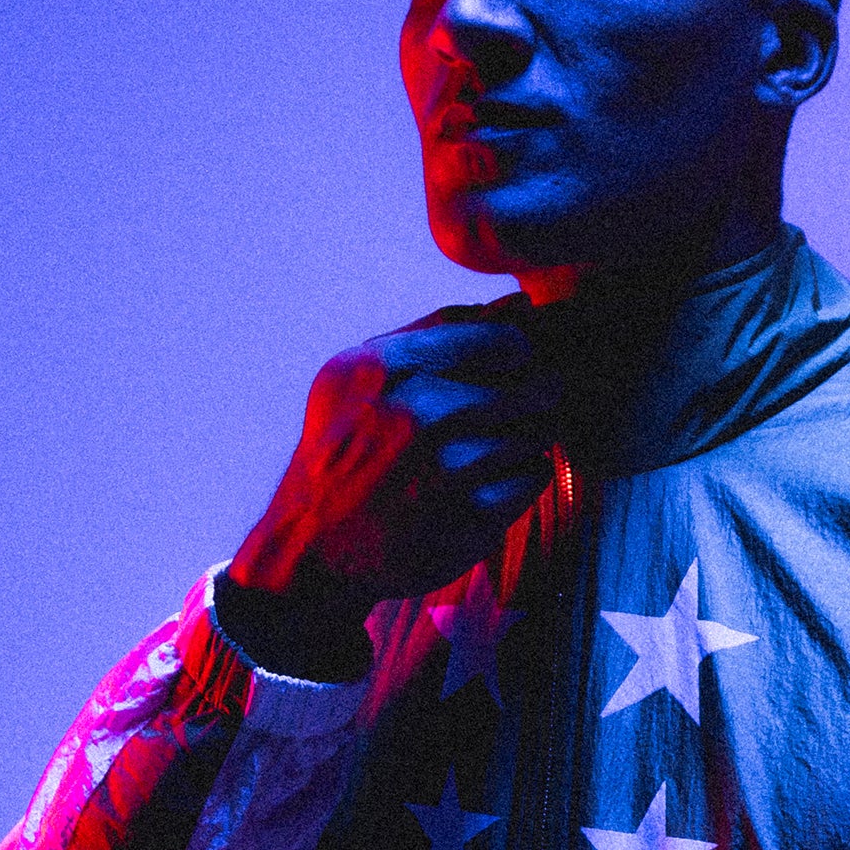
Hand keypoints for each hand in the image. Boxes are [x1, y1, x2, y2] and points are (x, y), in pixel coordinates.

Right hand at [221, 316, 555, 676]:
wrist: (314, 545)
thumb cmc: (345, 446)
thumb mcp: (361, 375)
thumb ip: (436, 331)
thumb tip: (518, 304)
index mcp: (388, 369)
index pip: (499, 341)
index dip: (516, 352)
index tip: (511, 365)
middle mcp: (417, 416)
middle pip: (528, 390)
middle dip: (532, 399)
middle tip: (515, 412)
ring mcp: (445, 471)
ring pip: (534, 435)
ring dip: (525, 440)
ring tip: (489, 452)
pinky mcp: (468, 519)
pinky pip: (531, 479)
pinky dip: (521, 479)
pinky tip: (486, 484)